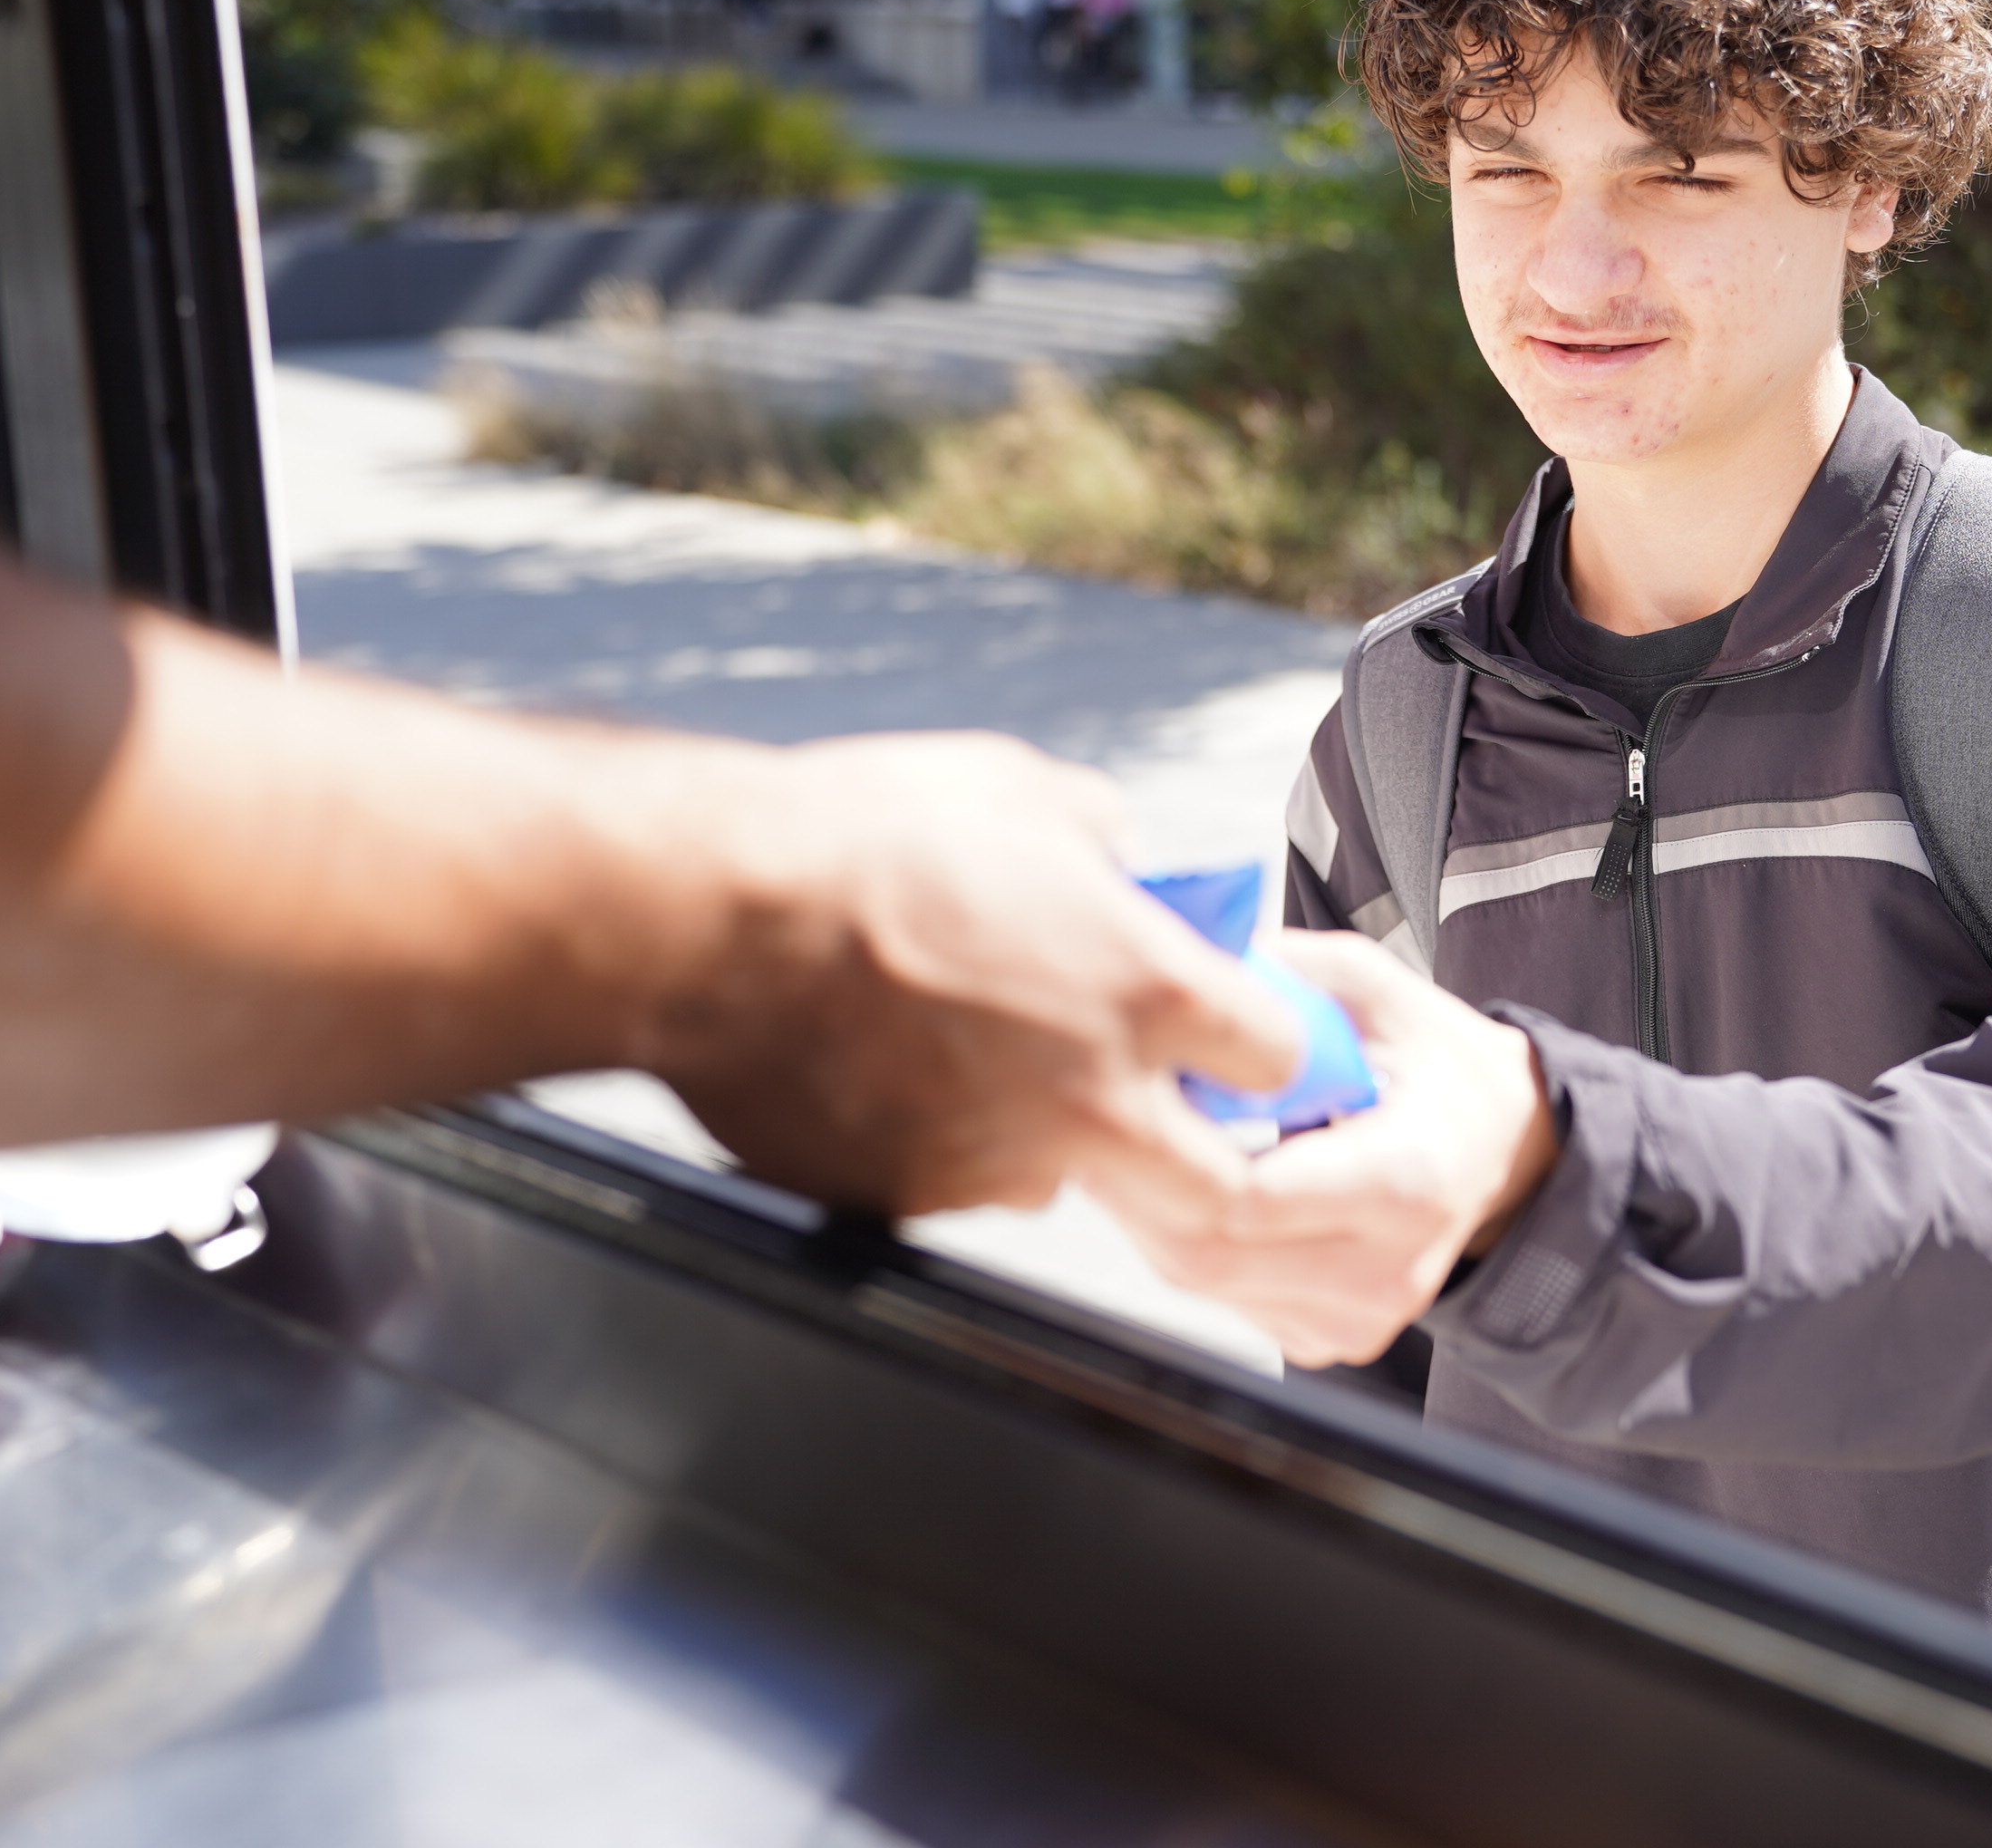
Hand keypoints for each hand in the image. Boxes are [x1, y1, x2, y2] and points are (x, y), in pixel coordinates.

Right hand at [653, 732, 1297, 1226]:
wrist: (712, 919)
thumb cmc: (863, 841)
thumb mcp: (1020, 792)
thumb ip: (1101, 842)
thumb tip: (1119, 860)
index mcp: (1151, 990)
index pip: (1279, 1057)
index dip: (1258, 1039)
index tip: (1232, 1029)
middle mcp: (1095, 1098)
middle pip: (1220, 1188)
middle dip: (1209, 1159)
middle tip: (1168, 1113)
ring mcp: (1002, 1161)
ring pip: (1070, 1183)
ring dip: (1059, 1141)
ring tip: (984, 1057)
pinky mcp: (912, 1200)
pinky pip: (959, 1184)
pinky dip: (948, 1143)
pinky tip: (896, 1070)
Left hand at [1128, 930, 1559, 1366]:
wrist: (1504, 1154)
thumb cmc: (1436, 1065)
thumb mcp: (1374, 990)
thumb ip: (1285, 977)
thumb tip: (1185, 954)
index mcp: (1406, 1179)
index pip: (1249, 1198)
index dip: (1169, 1150)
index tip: (1130, 1095)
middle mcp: (1388, 1269)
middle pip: (1209, 1253)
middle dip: (1140, 1186)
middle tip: (1100, 1118)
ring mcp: (1360, 1318)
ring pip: (1204, 1281)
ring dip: (1156, 1214)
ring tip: (1146, 1140)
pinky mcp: (1332, 1339)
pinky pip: (1228, 1298)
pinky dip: (1194, 1240)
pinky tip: (1200, 1184)